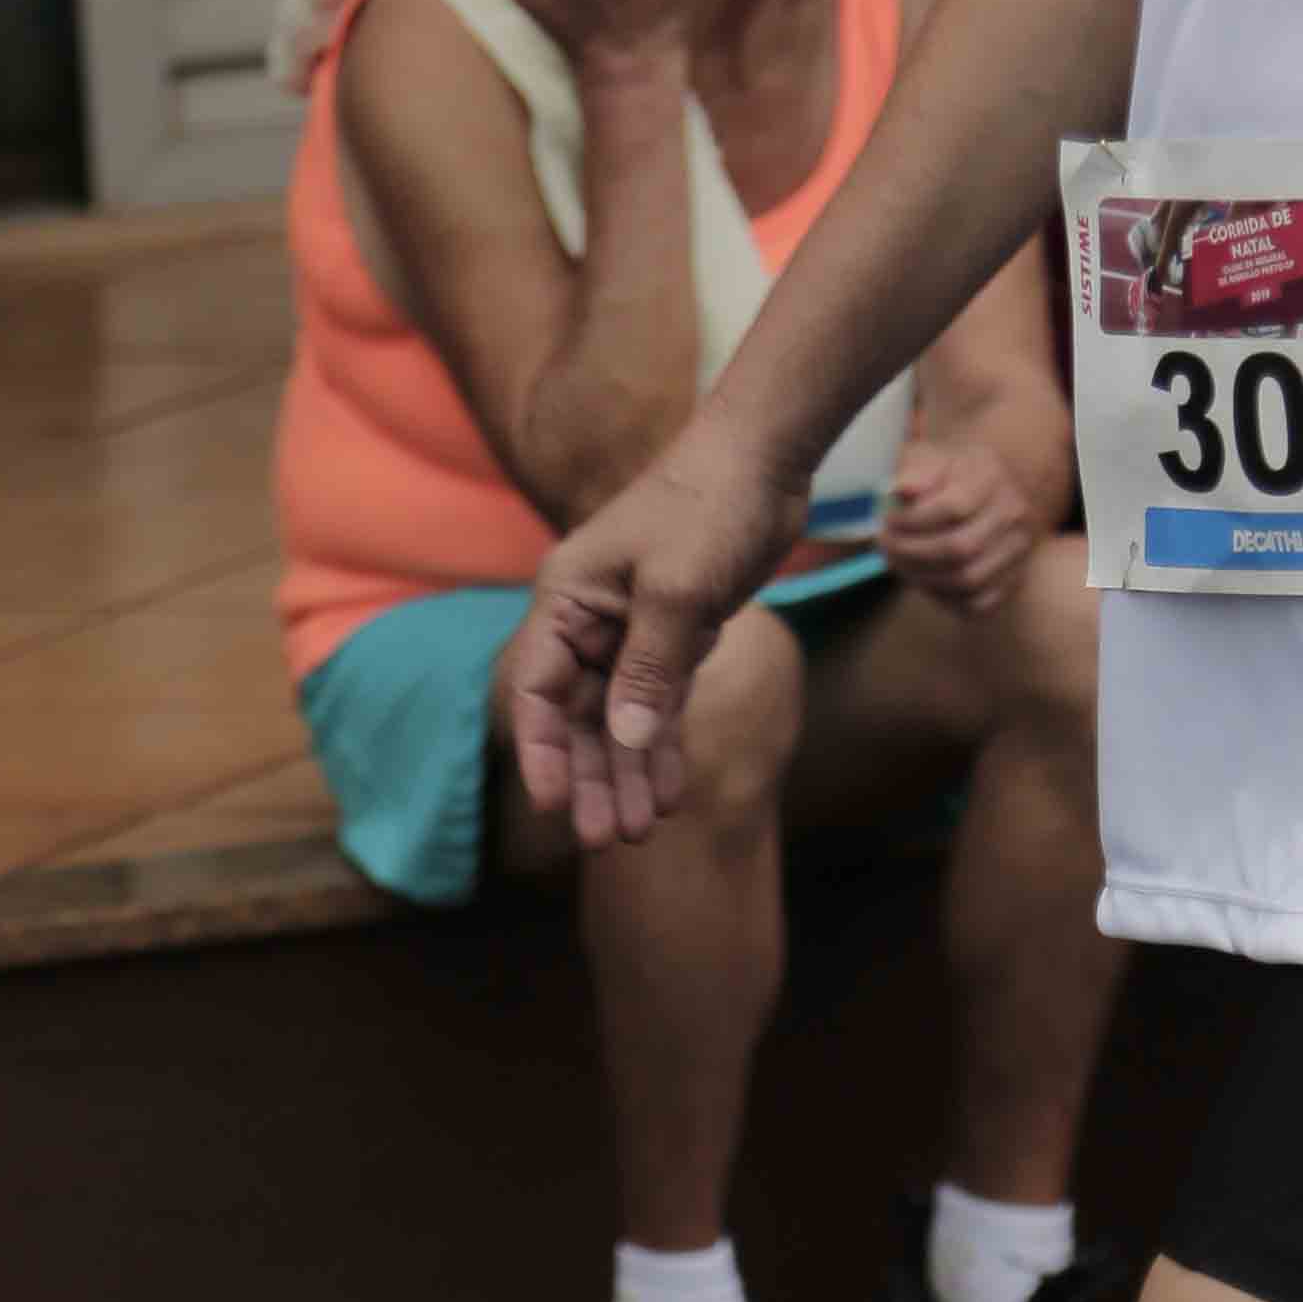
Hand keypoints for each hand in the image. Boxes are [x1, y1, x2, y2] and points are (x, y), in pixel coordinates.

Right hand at [508, 410, 802, 847]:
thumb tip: (621, 740)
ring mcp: (629, 630)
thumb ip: (648, 668)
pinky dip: (661, 746)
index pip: (537, 688)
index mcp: (567, 598)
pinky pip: (658, 704)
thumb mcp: (677, 588)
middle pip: (577, 716)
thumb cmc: (710, 505)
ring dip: (626, 772)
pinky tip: (669, 791)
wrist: (765, 460)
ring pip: (618, 718)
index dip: (542, 751)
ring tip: (639, 832)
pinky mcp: (672, 635)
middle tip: (606, 840)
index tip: (552, 806)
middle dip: (590, 777)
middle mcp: (588, 619)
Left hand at [878, 431, 1043, 618]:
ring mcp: (1019, 549)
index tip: (888, 521)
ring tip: (899, 564)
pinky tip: (925, 579)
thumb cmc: (949, 474)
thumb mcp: (930, 455)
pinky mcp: (1014, 580)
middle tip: (886, 547)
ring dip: (922, 578)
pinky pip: (978, 604)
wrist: (987, 491)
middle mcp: (1014, 512)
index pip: (953, 507)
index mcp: (991, 475)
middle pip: (960, 548)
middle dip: (912, 553)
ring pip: (968, 580)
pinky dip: (944, 599)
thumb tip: (903, 490)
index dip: (912, 521)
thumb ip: (916, 469)